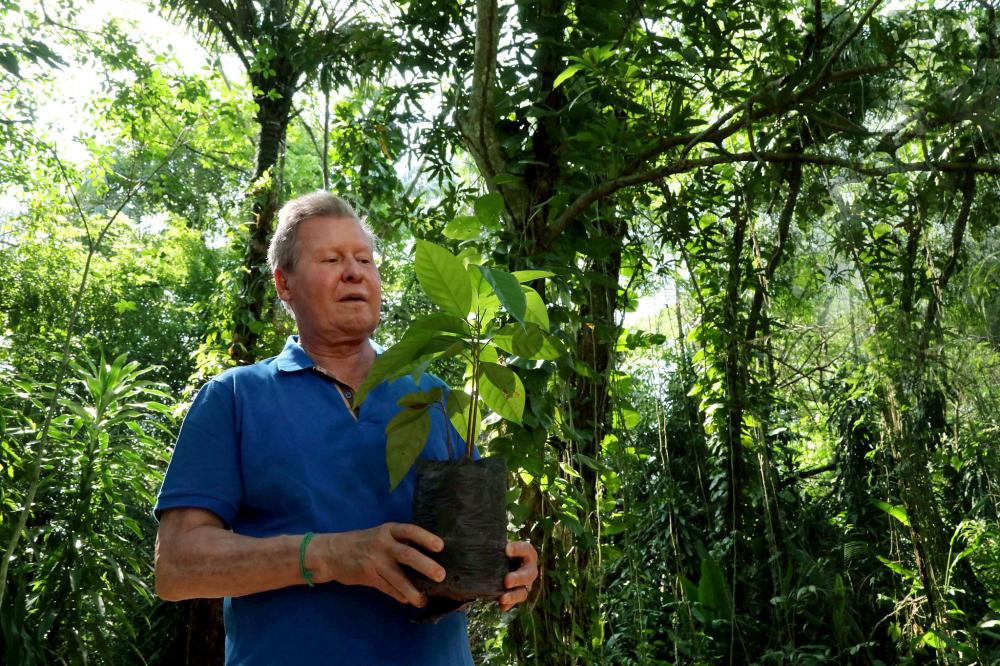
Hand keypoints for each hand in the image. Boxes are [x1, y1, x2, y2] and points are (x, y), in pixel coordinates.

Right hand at [320, 523, 445, 606]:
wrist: (332, 552)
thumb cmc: (364, 543)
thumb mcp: (381, 535)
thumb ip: (399, 543)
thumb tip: (427, 558)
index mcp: (388, 530)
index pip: (410, 531)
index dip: (426, 538)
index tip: (441, 546)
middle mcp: (382, 543)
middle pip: (407, 554)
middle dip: (425, 565)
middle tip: (441, 575)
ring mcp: (374, 560)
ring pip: (397, 577)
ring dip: (412, 590)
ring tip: (423, 600)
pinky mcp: (367, 575)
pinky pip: (387, 587)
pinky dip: (398, 595)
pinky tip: (407, 600)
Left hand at [498, 540, 537, 611]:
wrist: (498, 563)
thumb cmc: (500, 550)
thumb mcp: (499, 545)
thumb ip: (495, 543)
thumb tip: (478, 536)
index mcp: (527, 553)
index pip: (526, 549)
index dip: (518, 549)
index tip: (506, 549)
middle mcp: (529, 569)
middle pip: (528, 575)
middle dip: (518, 578)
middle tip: (507, 581)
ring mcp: (525, 584)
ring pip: (523, 592)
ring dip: (513, 596)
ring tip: (502, 598)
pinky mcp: (517, 594)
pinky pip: (514, 602)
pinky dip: (508, 604)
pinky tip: (501, 607)